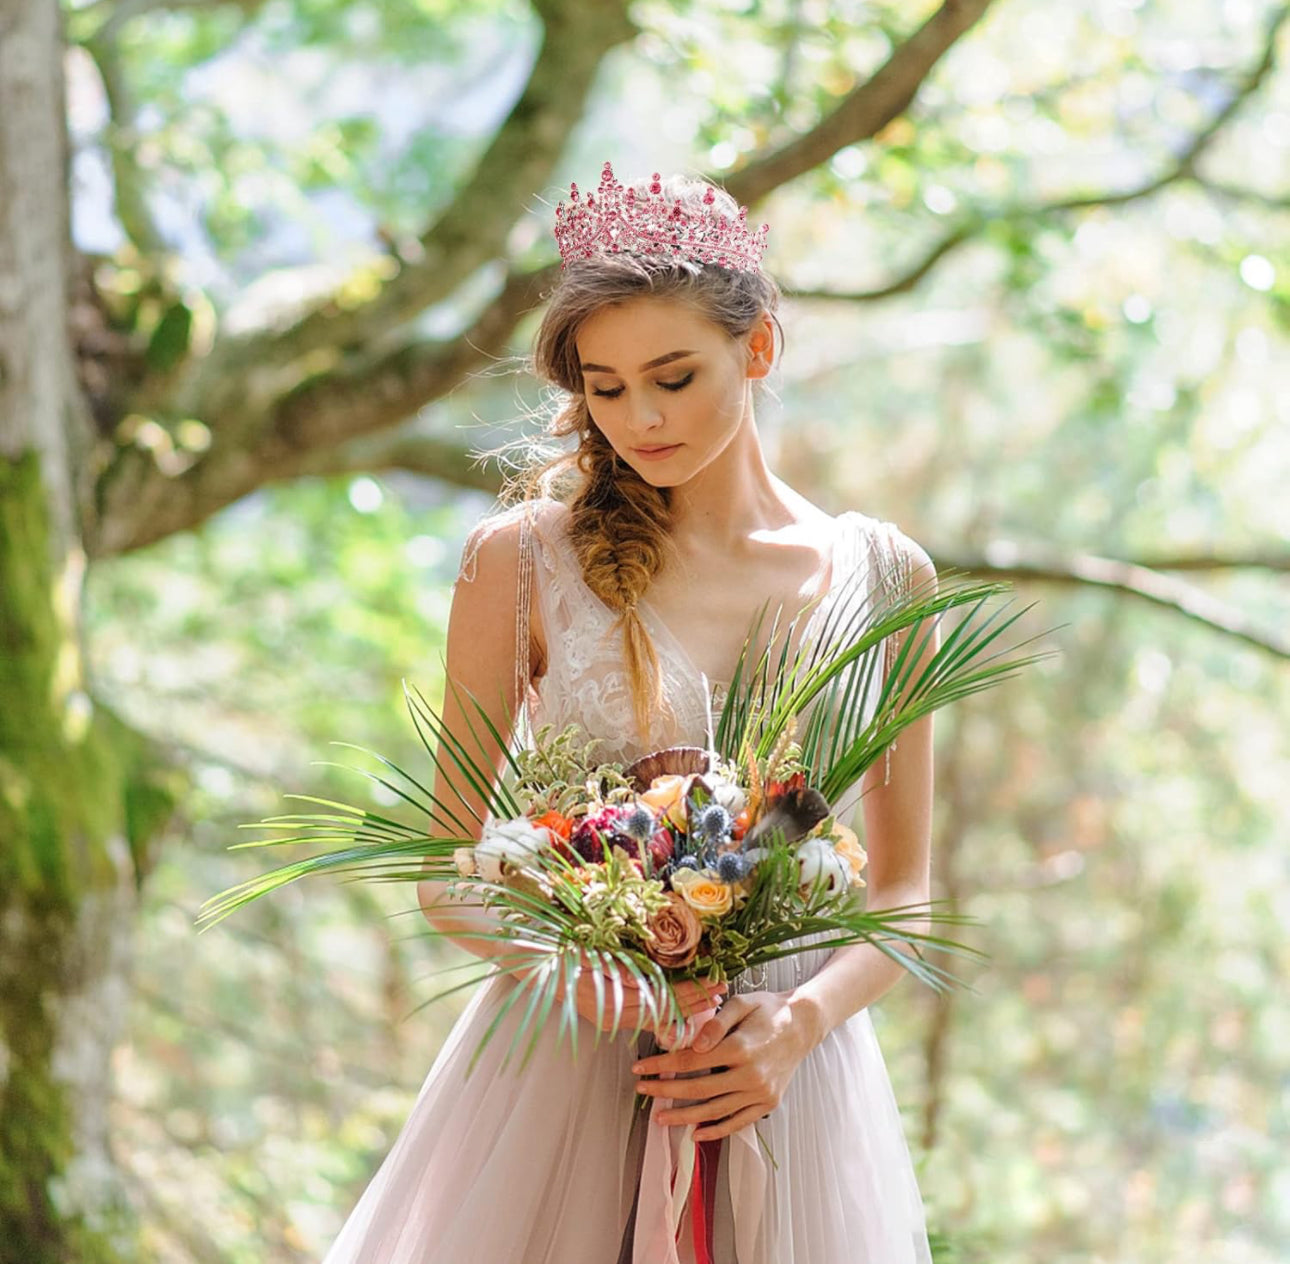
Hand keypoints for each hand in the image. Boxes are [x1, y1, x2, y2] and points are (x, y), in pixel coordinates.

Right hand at [551, 953, 726, 1036]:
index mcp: (608, 1000)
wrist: (534, 970)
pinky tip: (681, 1004)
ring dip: (684, 1004)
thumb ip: (611, 970)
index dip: (688, 992)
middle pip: (662, 1008)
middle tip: (721, 989)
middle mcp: (613, 1014)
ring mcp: (611, 1016)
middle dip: (693, 999)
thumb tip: (638, 978)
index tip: (713, 983)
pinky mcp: (608, 1014)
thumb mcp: (584, 958)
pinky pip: (643, 1014)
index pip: (660, 998)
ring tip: (710, 997)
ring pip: (656, 1013)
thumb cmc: (558, 958)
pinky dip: (665, 1008)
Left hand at [630, 990, 819, 1140]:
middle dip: (666, 1091)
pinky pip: (738, 1123)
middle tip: (642, 1091)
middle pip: (699, 1090)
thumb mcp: (742, 1003)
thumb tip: (693, 1045)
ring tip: (660, 1117)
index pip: (692, 1062)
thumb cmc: (769, 1009)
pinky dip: (716, 1131)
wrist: (804, 1024)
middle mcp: (751, 1075)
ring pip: (715, 1111)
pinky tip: (695, 1133)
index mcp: (741, 1048)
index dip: (663, 1065)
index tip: (641, 1067)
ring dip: (684, 1117)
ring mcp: (760, 1093)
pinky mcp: (768, 1103)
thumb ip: (716, 1022)